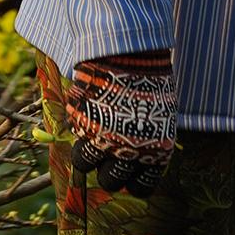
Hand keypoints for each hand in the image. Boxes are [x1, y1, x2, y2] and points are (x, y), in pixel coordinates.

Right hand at [64, 48, 175, 194]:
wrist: (130, 48)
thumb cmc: (150, 78)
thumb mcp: (159, 113)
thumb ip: (147, 140)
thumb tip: (133, 158)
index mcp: (154, 153)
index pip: (141, 186)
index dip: (132, 178)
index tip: (128, 168)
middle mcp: (128, 152)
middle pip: (110, 181)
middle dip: (107, 168)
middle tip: (108, 148)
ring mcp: (101, 139)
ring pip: (83, 162)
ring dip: (86, 149)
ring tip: (93, 128)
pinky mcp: (80, 122)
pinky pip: (75, 132)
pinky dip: (79, 123)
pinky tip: (90, 104)